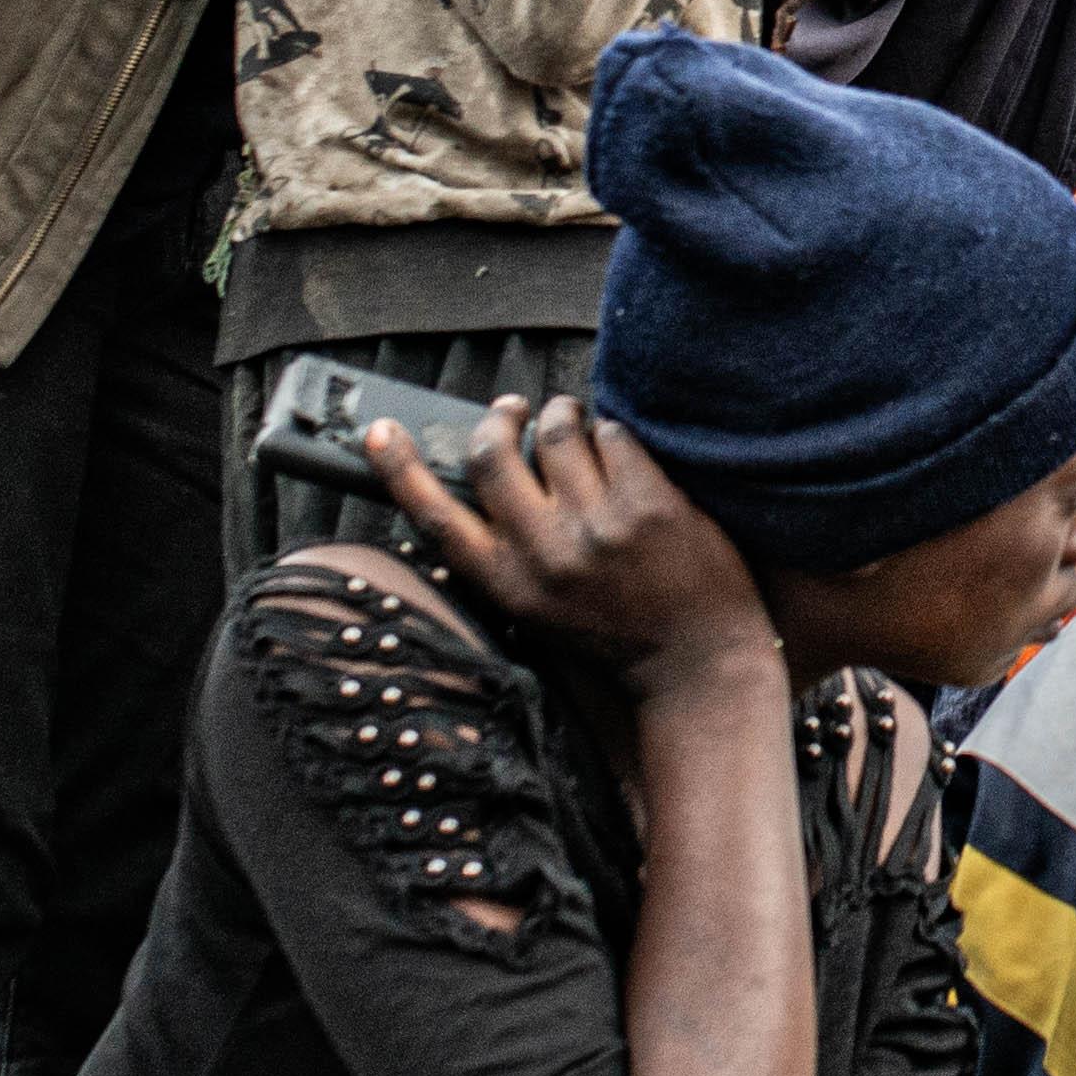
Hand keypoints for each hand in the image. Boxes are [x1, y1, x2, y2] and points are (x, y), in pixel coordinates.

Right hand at [378, 399, 773, 691]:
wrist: (696, 666)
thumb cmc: (615, 629)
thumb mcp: (538, 606)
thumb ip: (505, 549)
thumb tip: (478, 469)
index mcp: (507, 585)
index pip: (435, 518)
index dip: (399, 471)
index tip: (379, 432)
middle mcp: (545, 556)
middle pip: (492, 454)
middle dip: (499, 418)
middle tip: (512, 409)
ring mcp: (597, 528)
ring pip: (555, 430)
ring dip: (562, 414)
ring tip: (575, 424)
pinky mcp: (649, 505)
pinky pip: (612, 433)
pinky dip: (613, 434)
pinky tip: (623, 456)